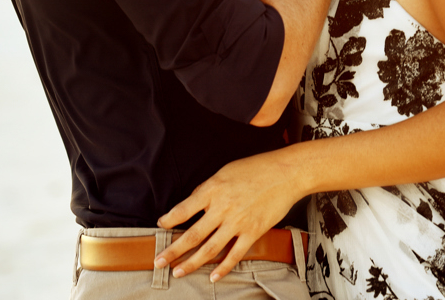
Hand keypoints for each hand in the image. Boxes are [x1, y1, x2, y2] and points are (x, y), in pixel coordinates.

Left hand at [154, 148, 305, 281]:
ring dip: (191, 263)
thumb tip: (192, 202)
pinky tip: (213, 276)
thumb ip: (208, 189)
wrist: (287, 173)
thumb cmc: (257, 168)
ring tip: (177, 272)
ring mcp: (238, 222)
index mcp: (213, 189)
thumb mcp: (225, 171)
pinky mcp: (253, 232)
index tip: (160, 226)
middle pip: (192, 235)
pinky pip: (235, 254)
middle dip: (172, 251)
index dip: (169, 220)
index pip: (183, 209)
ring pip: (209, 249)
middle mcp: (222, 208)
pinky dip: (223, 268)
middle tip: (158, 262)